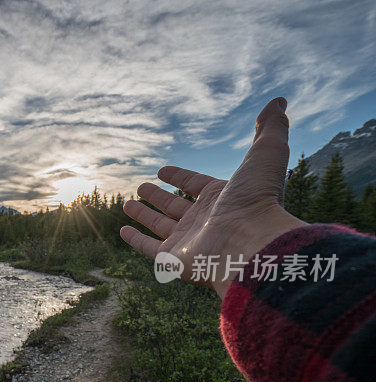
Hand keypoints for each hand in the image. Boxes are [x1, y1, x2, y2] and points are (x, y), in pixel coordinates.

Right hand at [120, 98, 306, 297]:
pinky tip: (123, 230)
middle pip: (175, 206)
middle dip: (158, 197)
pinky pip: (149, 248)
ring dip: (144, 215)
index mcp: (221, 198)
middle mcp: (204, 220)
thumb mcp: (266, 154)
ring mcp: (188, 241)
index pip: (194, 184)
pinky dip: (136, 240)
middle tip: (142, 187)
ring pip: (160, 225)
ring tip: (127, 203)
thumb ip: (270, 128)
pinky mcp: (173, 260)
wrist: (251, 244)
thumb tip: (279, 101)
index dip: (179, 177)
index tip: (162, 170)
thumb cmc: (258, 200)